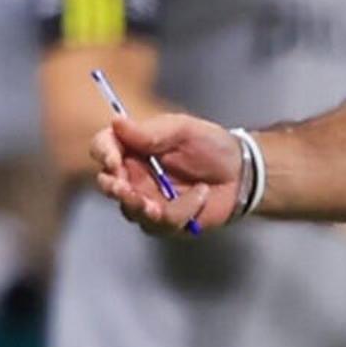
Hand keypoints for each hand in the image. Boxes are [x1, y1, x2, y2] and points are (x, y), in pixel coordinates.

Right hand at [89, 110, 248, 238]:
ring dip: (141, 208)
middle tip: (126, 189)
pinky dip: (182, 210)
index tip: (114, 161)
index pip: (103, 148)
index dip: (104, 154)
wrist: (241, 172)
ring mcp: (148, 200)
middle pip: (108, 185)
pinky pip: (163, 224)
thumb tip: (117, 122)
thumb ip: (150, 131)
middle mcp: (135, 175)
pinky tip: (201, 194)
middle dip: (114, 189)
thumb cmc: (212, 146)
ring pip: (131, 211)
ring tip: (157, 206)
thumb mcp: (183, 130)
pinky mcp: (166, 221)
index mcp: (133, 148)